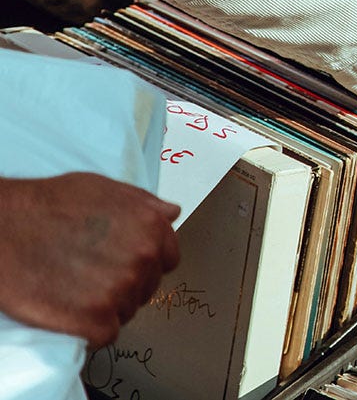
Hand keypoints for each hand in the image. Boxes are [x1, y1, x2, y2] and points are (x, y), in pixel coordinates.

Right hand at [0, 173, 180, 347]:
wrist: (3, 228)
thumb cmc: (48, 204)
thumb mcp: (104, 189)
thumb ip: (144, 205)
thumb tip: (171, 214)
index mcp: (151, 227)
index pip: (168, 260)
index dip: (145, 264)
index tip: (122, 265)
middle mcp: (142, 259)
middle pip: (146, 288)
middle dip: (124, 285)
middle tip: (90, 277)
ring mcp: (120, 290)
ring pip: (126, 311)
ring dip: (106, 307)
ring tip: (75, 290)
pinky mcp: (94, 319)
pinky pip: (105, 334)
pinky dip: (89, 329)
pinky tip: (71, 312)